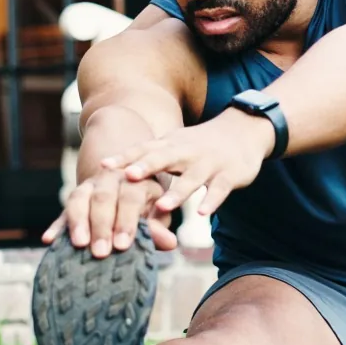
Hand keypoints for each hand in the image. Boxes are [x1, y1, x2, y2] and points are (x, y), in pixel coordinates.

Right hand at [41, 165, 179, 257]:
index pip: (131, 196)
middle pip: (103, 197)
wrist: (128, 181)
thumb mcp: (159, 213)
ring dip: (78, 222)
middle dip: (101, 225)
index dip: (126, 220)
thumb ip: (160, 228)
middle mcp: (111, 178)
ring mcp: (89, 187)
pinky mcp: (75, 199)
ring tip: (79, 244)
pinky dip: (56, 225)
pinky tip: (49, 240)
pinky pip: (62, 211)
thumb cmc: (148, 205)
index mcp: (136, 180)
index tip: (123, 245)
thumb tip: (170, 243)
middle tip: (101, 252)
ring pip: (79, 198)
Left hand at [101, 110, 276, 220]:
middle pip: (164, 158)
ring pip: (192, 178)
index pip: (143, 149)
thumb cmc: (199, 146)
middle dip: (146, 167)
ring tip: (162, 207)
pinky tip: (202, 213)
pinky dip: (211, 201)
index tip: (102, 166)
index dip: (124, 157)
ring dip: (177, 192)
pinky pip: (219, 190)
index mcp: (170, 145)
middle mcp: (187, 151)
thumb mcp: (174, 147)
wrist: (243, 131)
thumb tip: (113, 181)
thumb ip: (149, 161)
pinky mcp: (229, 175)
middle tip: (127, 177)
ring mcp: (209, 163)